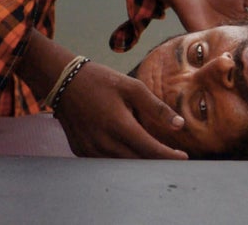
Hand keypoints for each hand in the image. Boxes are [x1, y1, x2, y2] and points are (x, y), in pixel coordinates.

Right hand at [53, 62, 187, 158]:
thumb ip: (157, 108)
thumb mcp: (133, 88)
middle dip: (157, 162)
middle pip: (137, 162)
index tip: (183, 159)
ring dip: (140, 163)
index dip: (167, 156)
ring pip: (121, 166)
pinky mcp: (81, 151)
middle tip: (173, 158)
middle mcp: (103, 141)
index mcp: (118, 124)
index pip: (149, 149)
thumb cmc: (101, 81)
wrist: (63, 82)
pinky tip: (132, 152)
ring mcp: (89, 149)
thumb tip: (179, 125)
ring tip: (156, 155)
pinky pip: (106, 162)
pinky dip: (121, 160)